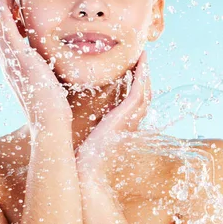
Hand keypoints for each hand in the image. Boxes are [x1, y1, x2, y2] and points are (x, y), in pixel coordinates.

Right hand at [0, 0, 72, 132]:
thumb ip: (50, 78)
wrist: (49, 122)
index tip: (11, 13)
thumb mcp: (50, 90)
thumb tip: (59, 73)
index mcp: (16, 74)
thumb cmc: (54, 112)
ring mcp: (11, 62)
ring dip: (0, 9)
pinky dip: (3, 13)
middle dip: (0, 15)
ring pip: (0, 30)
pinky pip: (7, 30)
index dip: (6, 28)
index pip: (7, 46)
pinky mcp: (19, 58)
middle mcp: (9, 67)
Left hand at [75, 51, 151, 178]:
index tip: (134, 67)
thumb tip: (77, 111)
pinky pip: (139, 91)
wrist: (87, 168)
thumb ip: (90, 121)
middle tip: (142, 56)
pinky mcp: (127, 116)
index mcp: (123, 124)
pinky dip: (141, 76)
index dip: (137, 82)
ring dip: (145, 71)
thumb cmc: (84, 154)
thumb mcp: (88, 132)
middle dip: (145, 74)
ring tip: (143, 55)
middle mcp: (131, 121)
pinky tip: (140, 62)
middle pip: (145, 93)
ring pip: (145, 90)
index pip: (135, 99)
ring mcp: (131, 119)